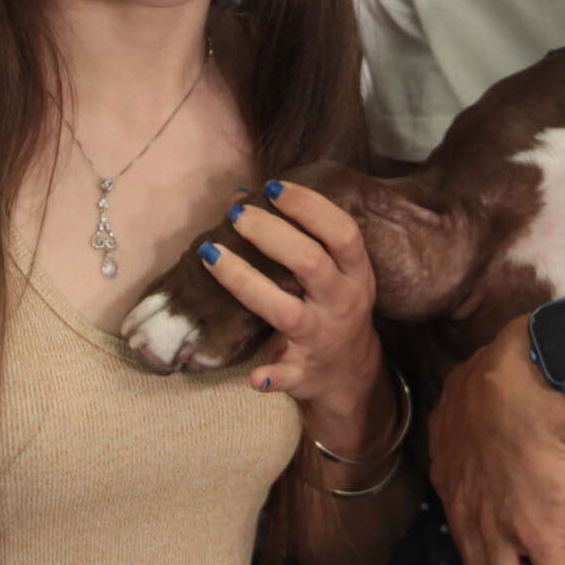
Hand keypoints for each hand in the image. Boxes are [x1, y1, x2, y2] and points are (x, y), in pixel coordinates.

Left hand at [202, 180, 383, 441]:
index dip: (309, 206)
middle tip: (237, 216)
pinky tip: (253, 377)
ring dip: (246, 283)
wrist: (352, 374)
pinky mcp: (304, 373)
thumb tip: (239, 198)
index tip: (274, 187)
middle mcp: (341, 303)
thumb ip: (295, 234)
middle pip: (310, 263)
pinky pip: (288, 375)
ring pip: (286, 312)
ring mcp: (322, 339)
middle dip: (270, 234)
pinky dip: (271, 377)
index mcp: (355, 273)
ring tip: (209, 254)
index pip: (341, 232)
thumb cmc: (334, 306)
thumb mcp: (332, 270)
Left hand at [427, 326, 564, 564]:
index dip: (495, 531)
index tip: (521, 519)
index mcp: (451, 474)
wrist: (530, 376)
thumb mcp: (469, 384)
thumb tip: (482, 391)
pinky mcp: (538, 533)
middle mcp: (466, 510)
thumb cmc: (508, 366)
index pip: (464, 526)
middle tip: (543, 553)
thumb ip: (469, 402)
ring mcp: (498, 526)